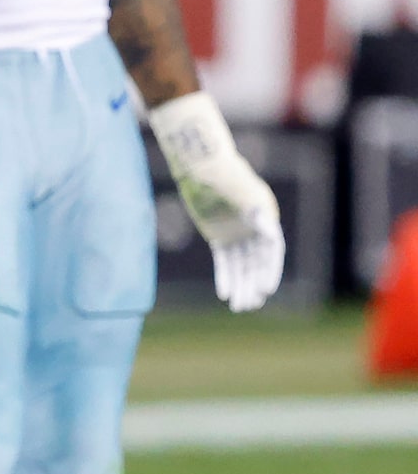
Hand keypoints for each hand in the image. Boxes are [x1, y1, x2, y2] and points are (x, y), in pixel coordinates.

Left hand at [150, 92, 283, 311]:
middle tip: (250, 304)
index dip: (269, 271)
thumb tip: (268, 230)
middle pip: (257, 263)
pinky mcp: (220, 236)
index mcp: (266, 219)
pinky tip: (225, 294)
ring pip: (241, 266)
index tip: (265, 289)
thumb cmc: (223, 176)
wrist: (201, 166)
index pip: (272, 252)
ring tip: (239, 307)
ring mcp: (237, 234)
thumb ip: (255, 212)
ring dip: (241, 286)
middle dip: (254, 284)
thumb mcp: (241, 193)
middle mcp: (255, 229)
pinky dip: (225, 277)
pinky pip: (225, 262)